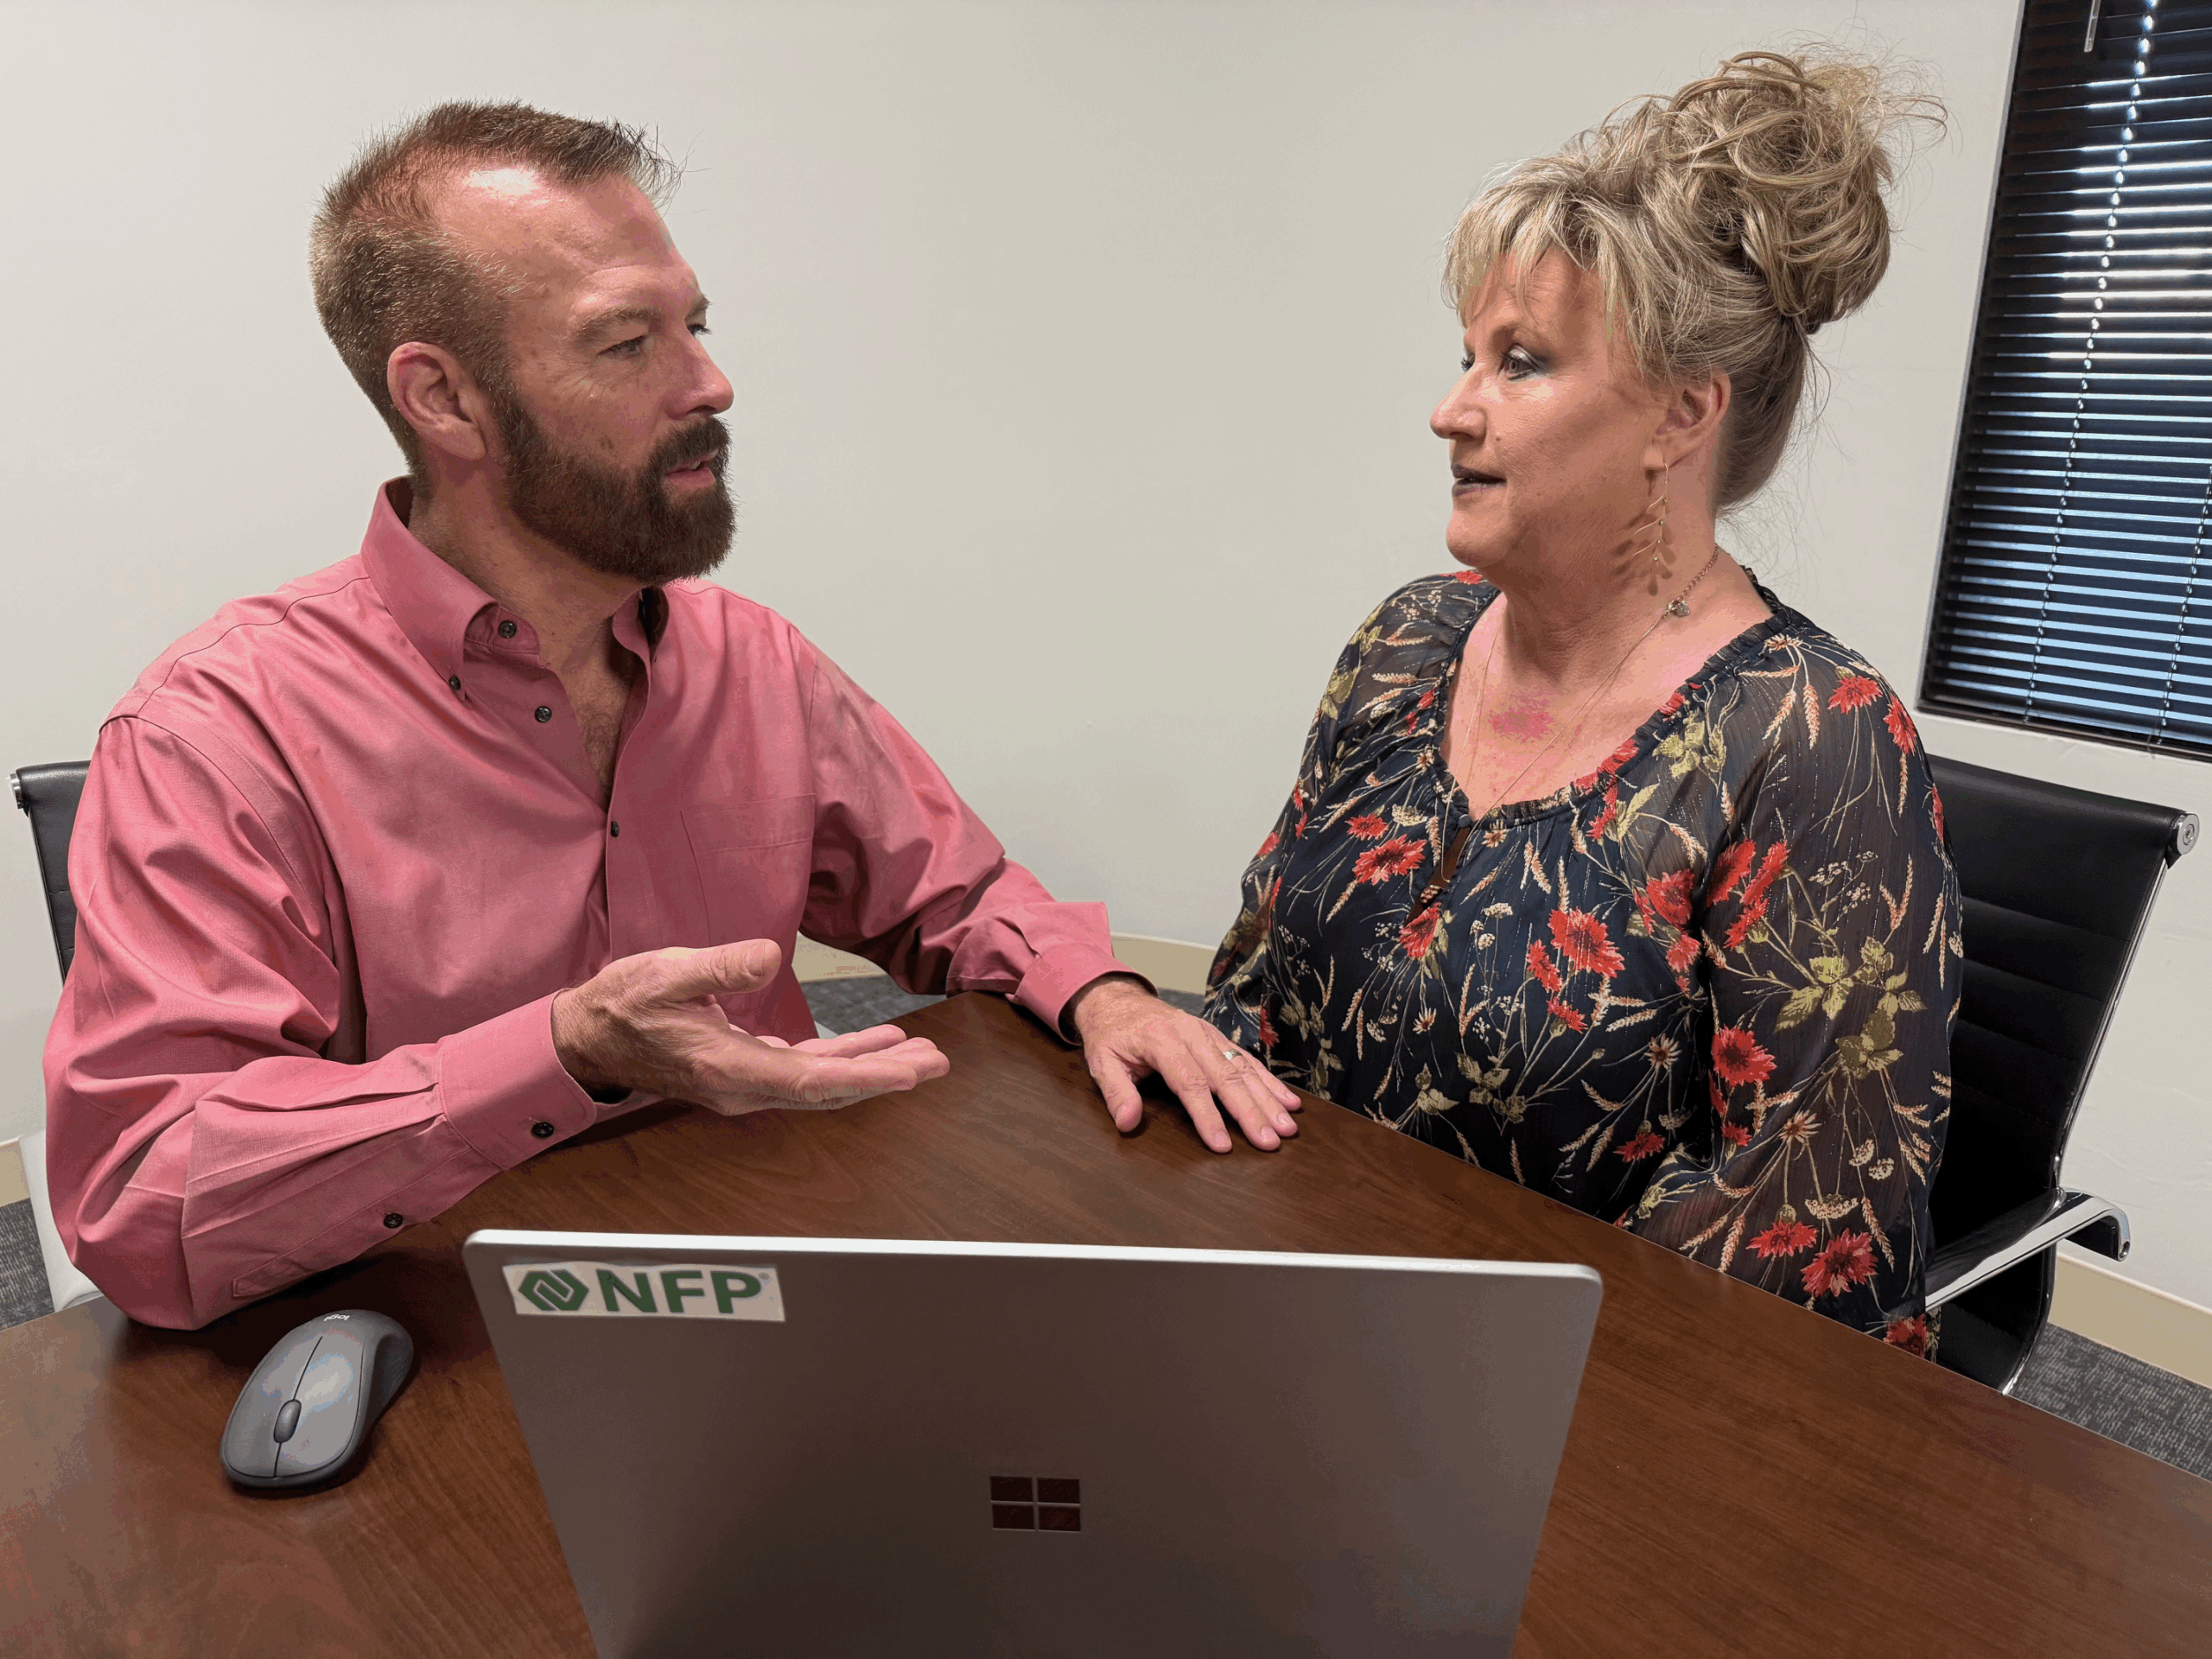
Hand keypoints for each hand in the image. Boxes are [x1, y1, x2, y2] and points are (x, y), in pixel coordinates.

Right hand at [551, 940, 948, 1115]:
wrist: (585, 1038)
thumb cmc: (622, 1004)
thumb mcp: (665, 973)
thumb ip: (718, 967)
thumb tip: (768, 954)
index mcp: (729, 1067)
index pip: (813, 1078)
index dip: (866, 1075)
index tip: (911, 1071)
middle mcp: (743, 1085)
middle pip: (828, 1087)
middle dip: (885, 1075)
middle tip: (936, 1061)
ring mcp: (744, 1082)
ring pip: (820, 1081)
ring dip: (869, 1067)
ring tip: (917, 1053)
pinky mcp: (742, 1069)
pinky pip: (804, 1070)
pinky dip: (840, 1058)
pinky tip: (869, 1045)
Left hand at [1068, 977, 1300, 1152]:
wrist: (1119, 1001)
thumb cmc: (1111, 1035)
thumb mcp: (1101, 1062)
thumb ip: (1116, 1092)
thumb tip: (1128, 1123)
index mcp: (1162, 1040)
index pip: (1190, 1082)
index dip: (1207, 1115)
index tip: (1222, 1145)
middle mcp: (1192, 1034)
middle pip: (1226, 1077)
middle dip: (1250, 1112)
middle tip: (1270, 1141)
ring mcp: (1209, 1034)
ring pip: (1243, 1069)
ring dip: (1268, 1099)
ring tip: (1287, 1127)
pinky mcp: (1218, 1039)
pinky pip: (1247, 1060)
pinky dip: (1270, 1081)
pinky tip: (1288, 1101)